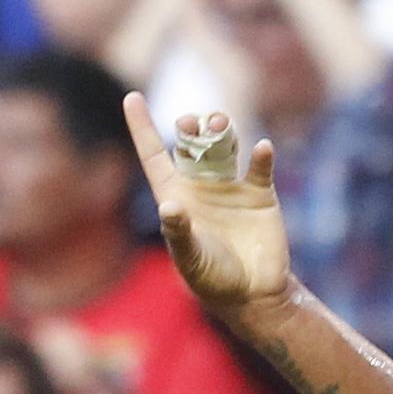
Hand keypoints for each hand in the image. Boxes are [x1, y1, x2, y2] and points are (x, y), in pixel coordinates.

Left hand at [123, 100, 291, 313]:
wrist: (252, 295)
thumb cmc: (212, 280)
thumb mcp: (190, 259)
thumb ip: (179, 233)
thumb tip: (170, 207)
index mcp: (176, 195)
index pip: (154, 154)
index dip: (142, 127)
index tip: (131, 97)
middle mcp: (201, 185)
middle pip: (192, 142)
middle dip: (191, 126)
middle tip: (191, 125)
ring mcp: (231, 186)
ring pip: (224, 143)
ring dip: (221, 129)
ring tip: (220, 125)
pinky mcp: (260, 194)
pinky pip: (259, 166)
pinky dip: (261, 155)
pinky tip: (261, 150)